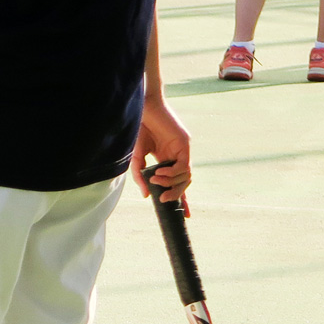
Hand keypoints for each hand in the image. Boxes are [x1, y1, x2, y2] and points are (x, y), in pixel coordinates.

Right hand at [132, 94, 191, 208]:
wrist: (141, 108)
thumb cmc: (138, 129)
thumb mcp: (136, 156)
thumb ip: (140, 175)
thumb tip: (146, 195)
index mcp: (168, 159)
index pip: (178, 183)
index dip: (182, 199)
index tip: (185, 215)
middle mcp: (178, 156)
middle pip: (184, 183)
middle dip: (176, 195)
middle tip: (163, 199)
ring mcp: (183, 151)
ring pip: (186, 177)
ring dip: (171, 183)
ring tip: (155, 180)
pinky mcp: (184, 144)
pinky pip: (183, 166)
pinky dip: (172, 173)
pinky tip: (159, 171)